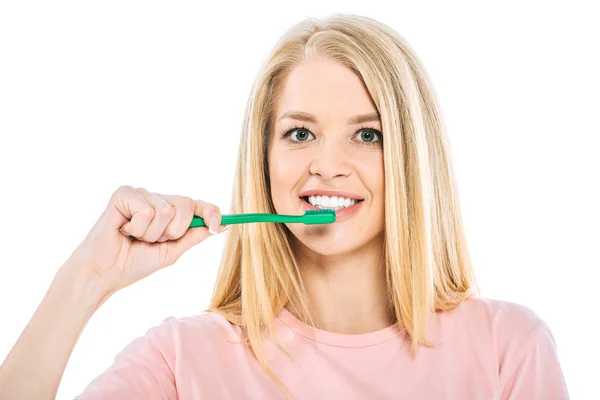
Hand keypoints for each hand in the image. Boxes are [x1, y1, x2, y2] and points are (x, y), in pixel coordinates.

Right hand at [64, 185, 228, 293]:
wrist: (105, 273)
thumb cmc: (134, 263)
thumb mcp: (172, 251)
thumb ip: (194, 236)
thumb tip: (224, 225)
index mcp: (169, 210)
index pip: (197, 204)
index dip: (211, 212)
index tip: (219, 227)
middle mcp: (156, 198)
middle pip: (186, 203)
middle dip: (175, 230)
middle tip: (153, 241)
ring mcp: (140, 194)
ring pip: (166, 209)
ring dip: (152, 233)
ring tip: (135, 237)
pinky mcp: (124, 193)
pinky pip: (147, 210)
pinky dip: (138, 227)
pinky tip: (124, 230)